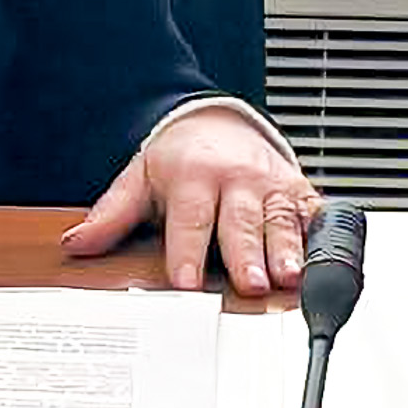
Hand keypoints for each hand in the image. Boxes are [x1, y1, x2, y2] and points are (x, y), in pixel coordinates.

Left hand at [59, 107, 321, 295]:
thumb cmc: (177, 160)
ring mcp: (269, 184)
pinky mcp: (298, 190)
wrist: (216, 122)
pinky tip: (331, 260)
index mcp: (192, 176)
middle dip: (246, 254)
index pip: (188, 219)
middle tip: (251, 285)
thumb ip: (111, 215)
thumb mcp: (138, 179)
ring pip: (280, 220)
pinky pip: (314, 213)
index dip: (186, 252)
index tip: (186, 282)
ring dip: (288, 250)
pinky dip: (323, 235)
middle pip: (239, 222)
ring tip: (291, 278)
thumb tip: (76, 243)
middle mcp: (234, 179)